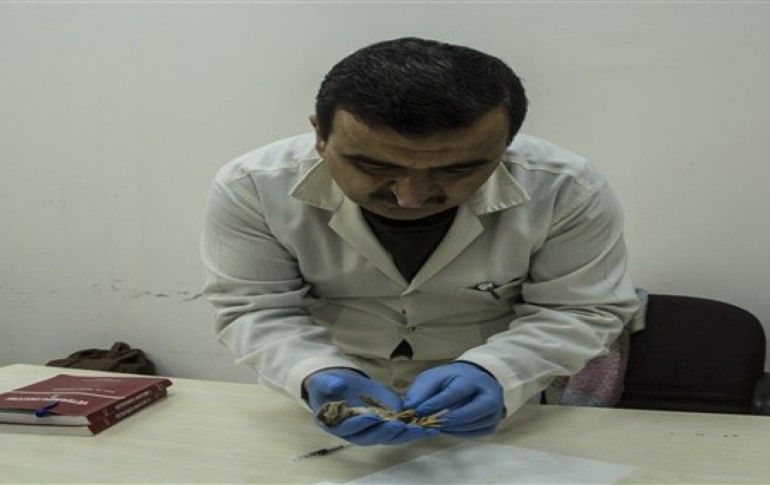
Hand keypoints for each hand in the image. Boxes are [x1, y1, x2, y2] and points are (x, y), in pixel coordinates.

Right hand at [305, 368, 438, 445]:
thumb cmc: (327, 384)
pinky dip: (412, 430)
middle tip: (398, 424)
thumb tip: (337, 385)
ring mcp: (371, 430)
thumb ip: (328, 383)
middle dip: (386, 431)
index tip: (372, 416)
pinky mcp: (385, 424)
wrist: (339, 384)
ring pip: (388, 437)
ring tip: (418, 428)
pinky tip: (426, 428)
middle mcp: (355, 433)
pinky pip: (398, 431)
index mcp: (337, 425)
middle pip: (372, 437)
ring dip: (403, 434)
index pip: (350, 428)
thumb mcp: (324, 381)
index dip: (361, 423)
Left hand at [402, 361, 504, 437]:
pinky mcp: (492, 424)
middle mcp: (489, 394)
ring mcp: (495, 410)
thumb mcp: (433, 378)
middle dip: (446, 420)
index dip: (436, 404)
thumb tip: (408, 408)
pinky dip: (459, 433)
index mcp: (473, 379)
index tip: (419, 412)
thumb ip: (421, 391)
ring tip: (434, 425)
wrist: (473, 380)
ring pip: (472, 425)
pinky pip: (475, 433)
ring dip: (450, 428)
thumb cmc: (450, 379)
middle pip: (469, 412)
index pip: (455, 393)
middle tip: (428, 424)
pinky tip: (447, 427)